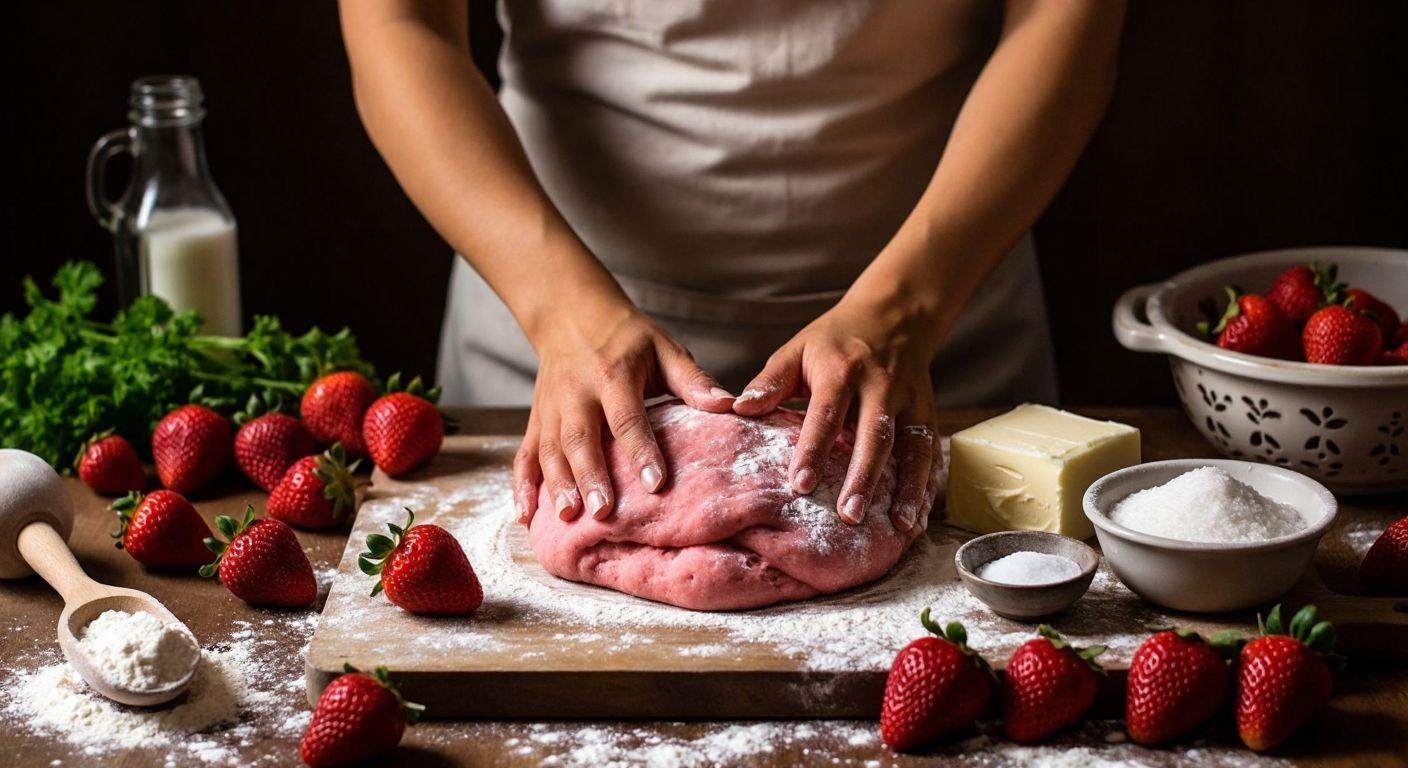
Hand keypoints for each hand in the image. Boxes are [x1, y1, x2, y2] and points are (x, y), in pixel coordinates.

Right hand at [513, 298, 733, 524]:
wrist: (571, 313)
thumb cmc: (627, 336)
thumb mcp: (664, 347)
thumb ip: (692, 379)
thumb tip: (728, 405)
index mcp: (613, 374)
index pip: (627, 417)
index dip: (641, 450)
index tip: (656, 483)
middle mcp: (577, 393)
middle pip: (582, 438)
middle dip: (590, 476)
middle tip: (602, 512)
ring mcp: (551, 408)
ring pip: (550, 449)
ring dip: (557, 484)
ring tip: (567, 517)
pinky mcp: (536, 419)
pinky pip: (524, 454)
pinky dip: (522, 485)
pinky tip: (526, 515)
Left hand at [732, 295, 939, 531]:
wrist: (895, 314)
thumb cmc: (835, 339)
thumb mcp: (797, 349)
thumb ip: (770, 381)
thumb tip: (739, 409)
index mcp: (842, 371)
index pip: (826, 414)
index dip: (813, 449)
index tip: (799, 484)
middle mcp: (880, 386)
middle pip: (874, 435)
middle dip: (864, 477)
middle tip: (849, 515)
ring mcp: (910, 401)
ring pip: (912, 447)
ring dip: (906, 488)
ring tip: (898, 526)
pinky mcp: (928, 413)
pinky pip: (931, 453)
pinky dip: (927, 486)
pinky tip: (917, 517)